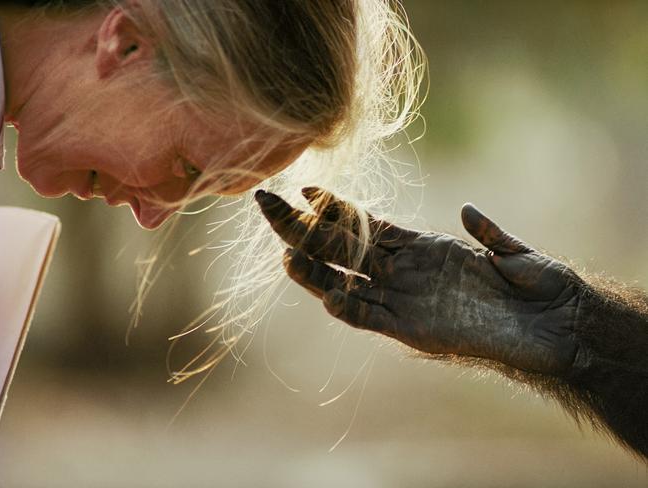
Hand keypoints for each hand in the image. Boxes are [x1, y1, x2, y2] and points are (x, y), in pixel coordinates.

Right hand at [255, 187, 582, 375]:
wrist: (556, 329)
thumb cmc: (538, 287)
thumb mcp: (511, 252)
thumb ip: (487, 233)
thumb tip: (467, 211)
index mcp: (422, 247)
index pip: (367, 224)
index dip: (336, 208)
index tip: (305, 189)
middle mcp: (405, 272)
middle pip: (343, 248)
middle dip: (304, 228)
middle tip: (267, 205)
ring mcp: (406, 300)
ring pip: (347, 283)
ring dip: (316, 272)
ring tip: (284, 254)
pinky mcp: (414, 329)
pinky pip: (372, 318)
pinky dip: (349, 308)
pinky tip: (328, 295)